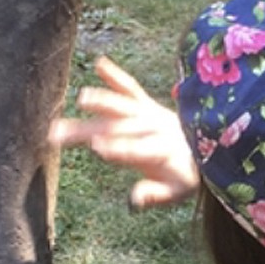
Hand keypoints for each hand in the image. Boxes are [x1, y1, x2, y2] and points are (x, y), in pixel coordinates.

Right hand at [49, 55, 199, 209]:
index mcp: (161, 151)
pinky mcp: (145, 103)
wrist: (206, 148)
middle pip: (117, 128)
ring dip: (101, 101)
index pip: (135, 150)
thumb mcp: (176, 191)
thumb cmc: (185, 175)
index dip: (117, 147)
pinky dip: (116, 76)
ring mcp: (149, 113)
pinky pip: (130, 87)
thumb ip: (155, 194)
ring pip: (121, 105)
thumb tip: (134, 200)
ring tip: (81, 98)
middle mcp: (154, 128)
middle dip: (88, 130)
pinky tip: (100, 63)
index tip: (95, 145)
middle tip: (58, 133)